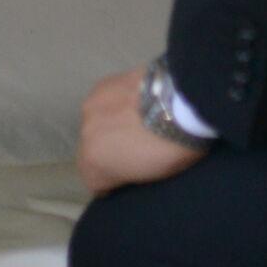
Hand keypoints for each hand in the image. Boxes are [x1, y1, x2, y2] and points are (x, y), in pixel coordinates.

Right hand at [77, 67, 208, 196]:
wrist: (181, 103)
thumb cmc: (171, 149)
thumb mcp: (151, 176)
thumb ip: (127, 174)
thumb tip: (127, 167)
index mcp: (94, 163)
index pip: (94, 182)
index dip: (114, 180)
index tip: (130, 175)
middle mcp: (85, 134)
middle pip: (92, 150)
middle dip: (110, 152)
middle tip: (136, 148)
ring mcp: (91, 106)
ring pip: (96, 124)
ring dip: (110, 126)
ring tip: (136, 122)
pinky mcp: (102, 84)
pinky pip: (104, 103)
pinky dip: (116, 106)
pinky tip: (134, 104)